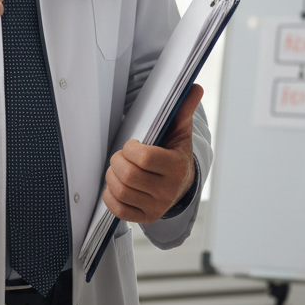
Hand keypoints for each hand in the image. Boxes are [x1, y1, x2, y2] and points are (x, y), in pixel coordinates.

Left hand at [102, 84, 203, 223]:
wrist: (182, 185)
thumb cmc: (175, 153)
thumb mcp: (180, 132)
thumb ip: (183, 109)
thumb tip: (194, 87)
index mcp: (176, 167)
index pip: (145, 158)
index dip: (131, 148)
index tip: (133, 144)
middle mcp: (168, 190)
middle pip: (129, 175)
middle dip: (118, 160)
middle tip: (122, 155)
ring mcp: (156, 206)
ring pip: (121, 191)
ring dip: (112, 176)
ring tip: (119, 168)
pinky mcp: (145, 217)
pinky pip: (119, 210)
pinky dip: (111, 195)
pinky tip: (117, 185)